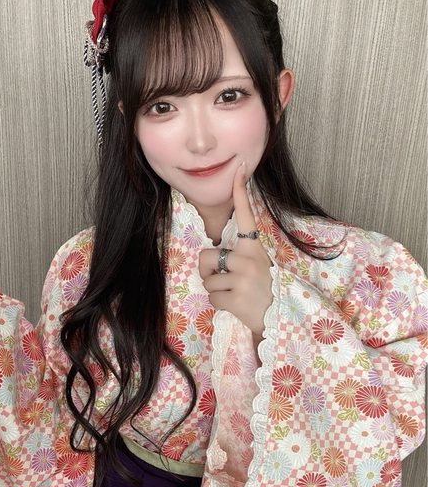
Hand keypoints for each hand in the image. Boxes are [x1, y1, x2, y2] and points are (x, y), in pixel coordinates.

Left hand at [198, 163, 272, 336]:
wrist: (279, 317)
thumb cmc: (265, 290)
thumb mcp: (258, 266)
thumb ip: (239, 256)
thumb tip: (209, 257)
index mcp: (254, 248)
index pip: (245, 215)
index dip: (240, 192)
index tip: (239, 168)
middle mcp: (248, 258)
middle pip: (206, 257)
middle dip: (209, 271)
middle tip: (227, 281)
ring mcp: (242, 277)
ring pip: (207, 280)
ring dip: (216, 290)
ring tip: (236, 294)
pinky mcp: (236, 297)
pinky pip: (212, 298)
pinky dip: (220, 304)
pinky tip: (236, 305)